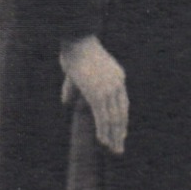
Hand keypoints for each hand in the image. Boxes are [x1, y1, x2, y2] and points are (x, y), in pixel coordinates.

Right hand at [60, 35, 127, 154]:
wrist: (77, 39)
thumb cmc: (75, 52)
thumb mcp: (79, 73)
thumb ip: (75, 89)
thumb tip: (67, 102)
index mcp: (117, 77)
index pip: (123, 104)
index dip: (122, 121)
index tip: (121, 134)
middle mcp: (117, 84)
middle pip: (121, 113)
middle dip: (119, 133)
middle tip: (119, 149)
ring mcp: (108, 89)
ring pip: (113, 118)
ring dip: (113, 136)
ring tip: (113, 150)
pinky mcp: (97, 93)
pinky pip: (103, 116)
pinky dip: (104, 131)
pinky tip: (104, 142)